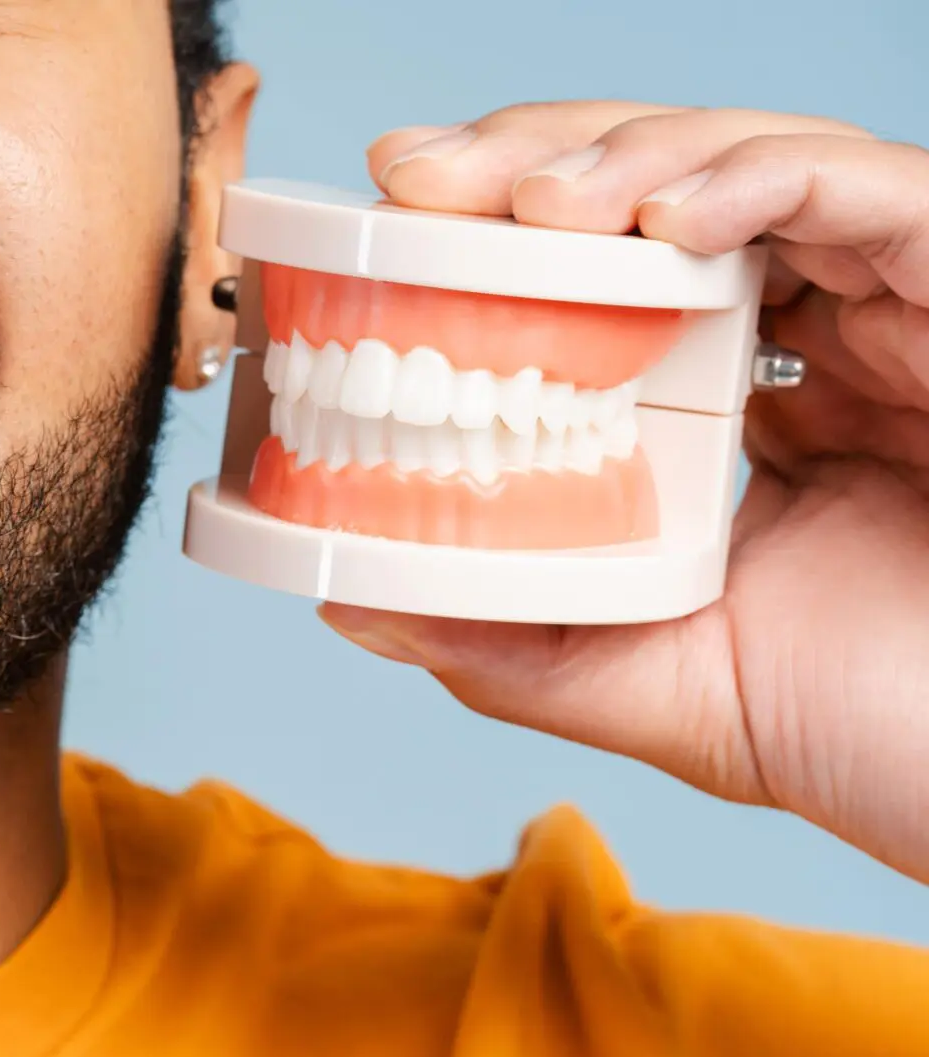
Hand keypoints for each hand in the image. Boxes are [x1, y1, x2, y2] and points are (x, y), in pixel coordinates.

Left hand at [321, 106, 928, 883]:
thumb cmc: (865, 731)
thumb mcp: (646, 684)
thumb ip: (506, 640)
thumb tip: (349, 600)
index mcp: (730, 404)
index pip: (603, 266)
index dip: (496, 224)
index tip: (393, 213)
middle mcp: (809, 337)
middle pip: (662, 183)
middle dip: (532, 157)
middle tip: (422, 176)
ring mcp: (891, 310)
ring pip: (754, 159)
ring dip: (627, 156)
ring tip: (527, 202)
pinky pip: (876, 190)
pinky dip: (765, 178)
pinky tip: (669, 218)